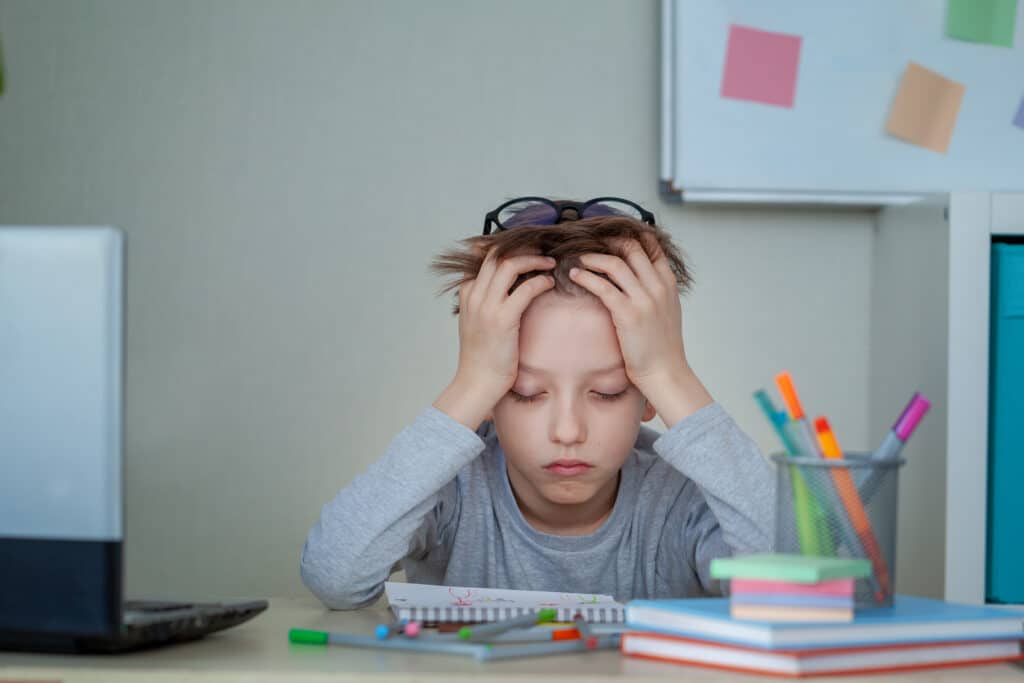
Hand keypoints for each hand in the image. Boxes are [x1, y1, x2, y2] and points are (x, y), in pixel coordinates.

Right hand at [433, 249, 555, 428]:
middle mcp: (474, 296)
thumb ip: (485, 303)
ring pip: (510, 265)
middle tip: (541, 250)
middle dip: (521, 248)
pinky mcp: (503, 319)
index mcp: (467, 294)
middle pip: (496, 255)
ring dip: (533, 260)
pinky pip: (525, 289)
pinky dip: (540, 281)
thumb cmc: (482, 357)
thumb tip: (507, 290)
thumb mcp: (476, 323)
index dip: (506, 249)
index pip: (484, 258)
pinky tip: (549, 283)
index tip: (526, 250)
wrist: (477, 382)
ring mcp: (486, 307)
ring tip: (549, 263)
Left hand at [568, 239, 711, 425]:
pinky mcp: (628, 314)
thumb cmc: (662, 345)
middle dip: (608, 242)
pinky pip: (602, 286)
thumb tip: (638, 276)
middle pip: (631, 248)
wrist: (664, 371)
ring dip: (593, 258)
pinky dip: (586, 277)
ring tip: (579, 258)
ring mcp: (644, 299)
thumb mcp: (667, 310)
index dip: (630, 236)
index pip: (651, 246)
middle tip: (590, 242)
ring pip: (615, 264)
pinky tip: (575, 275)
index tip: (611, 235)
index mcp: (668, 284)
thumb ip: (656, 290)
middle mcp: (658, 287)